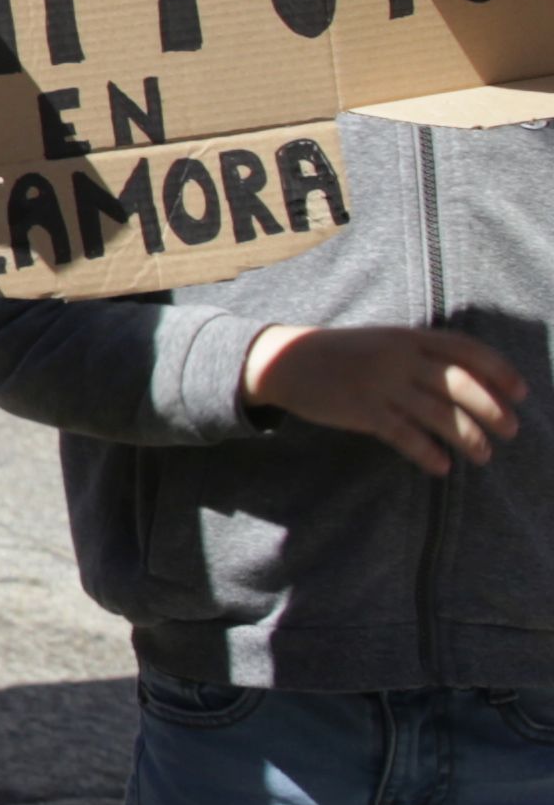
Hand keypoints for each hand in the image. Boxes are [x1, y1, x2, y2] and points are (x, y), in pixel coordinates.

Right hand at [245, 321, 526, 475]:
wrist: (282, 360)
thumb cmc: (339, 353)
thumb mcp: (382, 341)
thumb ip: (419, 353)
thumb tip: (468, 379)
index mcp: (407, 337)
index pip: (467, 349)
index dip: (500, 371)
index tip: (521, 393)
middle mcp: (398, 358)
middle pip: (461, 384)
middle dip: (493, 409)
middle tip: (511, 430)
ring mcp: (380, 384)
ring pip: (439, 415)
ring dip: (468, 438)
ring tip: (484, 456)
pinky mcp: (361, 410)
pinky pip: (405, 435)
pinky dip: (428, 453)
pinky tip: (442, 467)